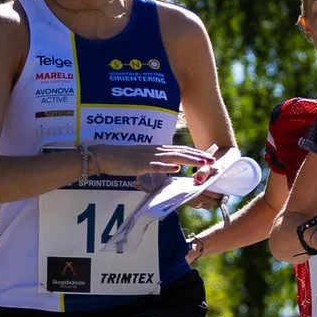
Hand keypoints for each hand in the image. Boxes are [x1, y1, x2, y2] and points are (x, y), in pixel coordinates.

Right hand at [92, 142, 213, 178]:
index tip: (209, 156)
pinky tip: (177, 168)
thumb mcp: (143, 160)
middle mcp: (155, 150)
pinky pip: (155, 165)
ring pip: (172, 157)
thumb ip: (157, 162)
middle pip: (181, 152)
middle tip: (214, 160)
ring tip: (203, 163)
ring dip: (189, 160)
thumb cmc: (121, 159)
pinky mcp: (139, 164)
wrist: (103, 156)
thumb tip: (171, 166)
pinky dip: (166, 166)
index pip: (180, 150)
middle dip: (198, 156)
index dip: (195, 153)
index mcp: (156, 149)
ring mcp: (148, 156)